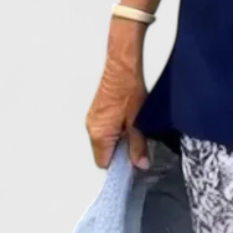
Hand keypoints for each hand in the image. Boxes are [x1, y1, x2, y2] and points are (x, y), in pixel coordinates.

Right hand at [85, 18, 150, 169]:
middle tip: (138, 146)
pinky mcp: (97, 111)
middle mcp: (92, 128)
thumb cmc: (128, 89)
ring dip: (119, 141)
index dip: (120, 166)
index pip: (104, 164)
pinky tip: (129, 122)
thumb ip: (138, 146)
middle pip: (104, 153)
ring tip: (135, 130)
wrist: (123, 66)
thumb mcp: (138, 122)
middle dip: (120, 153)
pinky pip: (104, 129)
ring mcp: (93, 119)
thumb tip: (140, 164)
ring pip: (105, 141)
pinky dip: (116, 131)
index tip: (134, 163)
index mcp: (100, 135)